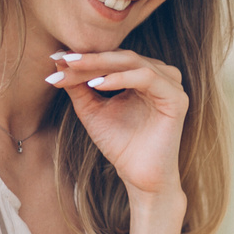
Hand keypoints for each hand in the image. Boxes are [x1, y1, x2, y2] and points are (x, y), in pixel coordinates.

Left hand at [46, 50, 187, 198]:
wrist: (140, 177)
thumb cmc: (120, 145)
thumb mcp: (92, 110)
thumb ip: (79, 87)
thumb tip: (59, 62)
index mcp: (143, 76)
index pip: (113, 59)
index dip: (85, 59)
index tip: (57, 60)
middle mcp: (160, 76)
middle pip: (121, 56)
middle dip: (90, 58)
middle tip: (65, 61)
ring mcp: (171, 85)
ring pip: (133, 62)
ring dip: (101, 64)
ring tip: (76, 70)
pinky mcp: (176, 99)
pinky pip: (146, 78)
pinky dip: (121, 78)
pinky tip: (98, 84)